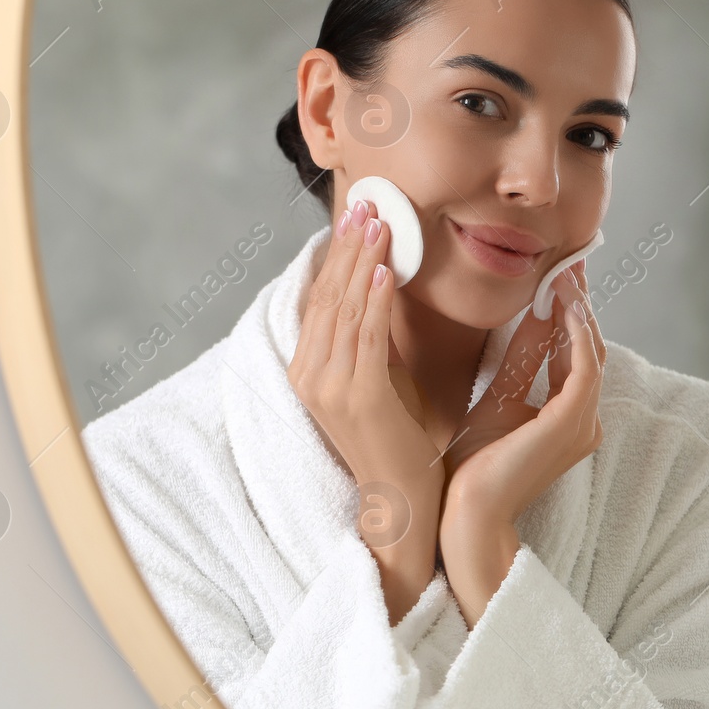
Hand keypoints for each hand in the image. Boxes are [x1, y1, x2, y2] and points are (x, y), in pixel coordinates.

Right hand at [286, 200, 444, 622]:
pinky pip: (366, 338)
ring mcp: (329, 387)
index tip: (356, 218)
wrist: (400, 502)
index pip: (321, 301)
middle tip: (368, 207)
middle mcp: (309, 376)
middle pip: (329, 297)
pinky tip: (385, 272)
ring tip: (379, 224)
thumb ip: (371, 341)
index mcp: (308, 371)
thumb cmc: (395, 441)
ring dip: (363, 262)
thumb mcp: (378, 380)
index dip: (337, 257)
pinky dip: (375, 302)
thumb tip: (382, 289)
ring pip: (346, 310)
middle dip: (349, 248)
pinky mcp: (358, 398)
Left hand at [439, 261, 605, 626]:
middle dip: (581, 303)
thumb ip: (524, 357)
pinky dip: (575, 332)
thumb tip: (537, 311)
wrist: (465, 514)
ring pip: (591, 352)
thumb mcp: (500, 396)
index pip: (577, 352)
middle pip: (590, 347)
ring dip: (580, 310)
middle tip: (572, 260)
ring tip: (566, 273)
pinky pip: (584, 367)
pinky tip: (562, 304)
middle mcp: (585, 420)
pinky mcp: (570, 424)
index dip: (572, 310)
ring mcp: (583, 424)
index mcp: (570, 417)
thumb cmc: (475, 467)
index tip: (561, 273)